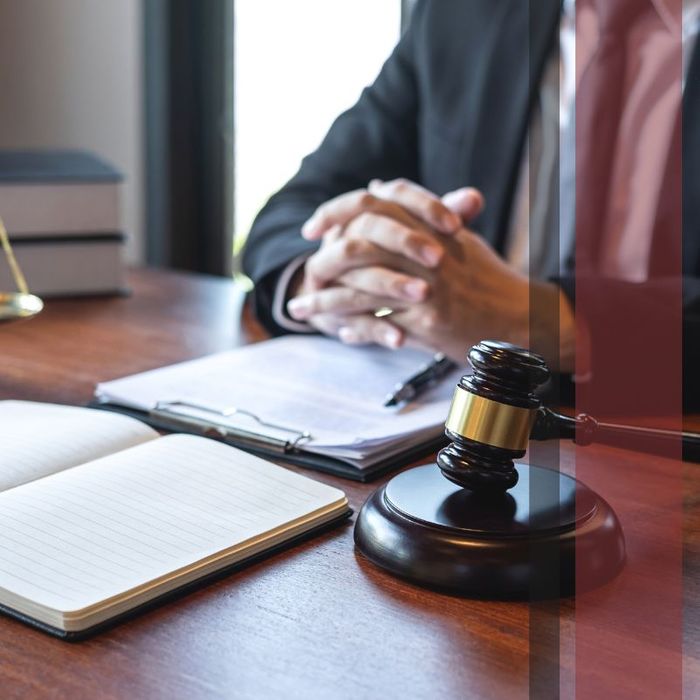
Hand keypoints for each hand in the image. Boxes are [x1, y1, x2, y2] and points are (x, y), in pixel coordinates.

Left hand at [289, 178, 573, 369]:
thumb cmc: (488, 279)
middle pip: (359, 245)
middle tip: (301, 276)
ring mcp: (427, 285)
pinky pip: (379, 322)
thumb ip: (417, 213)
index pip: (374, 204)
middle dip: (322, 261)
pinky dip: (355, 328)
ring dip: (325, 302)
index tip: (312, 228)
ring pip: (361, 288)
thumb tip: (377, 185)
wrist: (522, 317)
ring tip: (301, 311)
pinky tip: (339, 332)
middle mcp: (427, 250)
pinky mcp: (428, 319)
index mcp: (431, 224)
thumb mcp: (456, 238)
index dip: (336, 212)